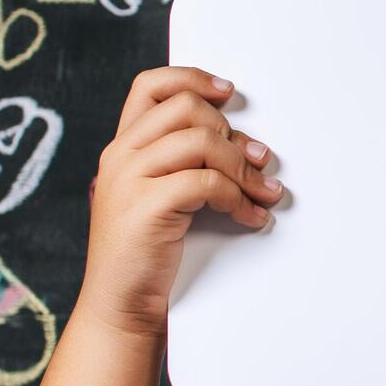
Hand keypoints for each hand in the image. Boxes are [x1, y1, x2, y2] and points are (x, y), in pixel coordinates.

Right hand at [73, 67, 287, 340]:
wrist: (121, 306)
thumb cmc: (150, 252)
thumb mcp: (162, 196)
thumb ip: (185, 163)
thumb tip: (246, 143)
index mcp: (121, 147)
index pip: (150, 85)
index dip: (192, 78)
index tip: (229, 93)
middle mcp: (120, 156)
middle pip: (186, 108)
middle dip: (231, 132)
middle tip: (258, 160)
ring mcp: (128, 180)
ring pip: (201, 142)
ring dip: (244, 167)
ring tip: (265, 192)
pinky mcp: (146, 208)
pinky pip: (207, 183)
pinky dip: (239, 198)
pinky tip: (252, 217)